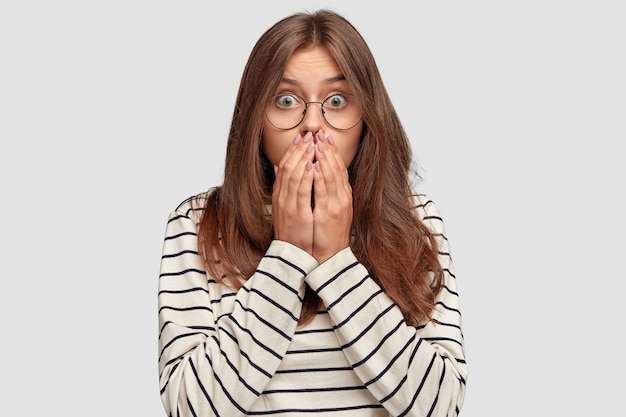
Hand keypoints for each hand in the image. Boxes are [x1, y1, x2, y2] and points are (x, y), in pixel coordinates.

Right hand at [272, 132, 315, 253]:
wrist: (293, 253)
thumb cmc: (293, 230)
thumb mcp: (285, 205)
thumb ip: (282, 186)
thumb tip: (279, 166)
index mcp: (280, 194)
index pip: (285, 167)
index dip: (293, 151)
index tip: (301, 138)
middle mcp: (282, 197)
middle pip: (288, 167)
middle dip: (299, 150)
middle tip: (309, 135)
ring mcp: (288, 205)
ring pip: (294, 175)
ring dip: (303, 158)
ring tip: (312, 144)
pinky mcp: (297, 213)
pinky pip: (301, 191)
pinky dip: (306, 177)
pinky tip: (312, 165)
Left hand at [312, 131, 352, 262]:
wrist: (330, 255)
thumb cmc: (327, 233)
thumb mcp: (327, 209)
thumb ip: (324, 192)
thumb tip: (318, 174)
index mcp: (343, 196)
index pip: (339, 169)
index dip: (333, 152)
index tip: (326, 137)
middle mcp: (342, 198)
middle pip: (337, 169)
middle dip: (328, 150)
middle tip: (322, 133)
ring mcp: (336, 205)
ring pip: (331, 176)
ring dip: (325, 159)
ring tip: (318, 143)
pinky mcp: (327, 213)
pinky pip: (322, 192)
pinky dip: (319, 177)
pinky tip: (315, 166)